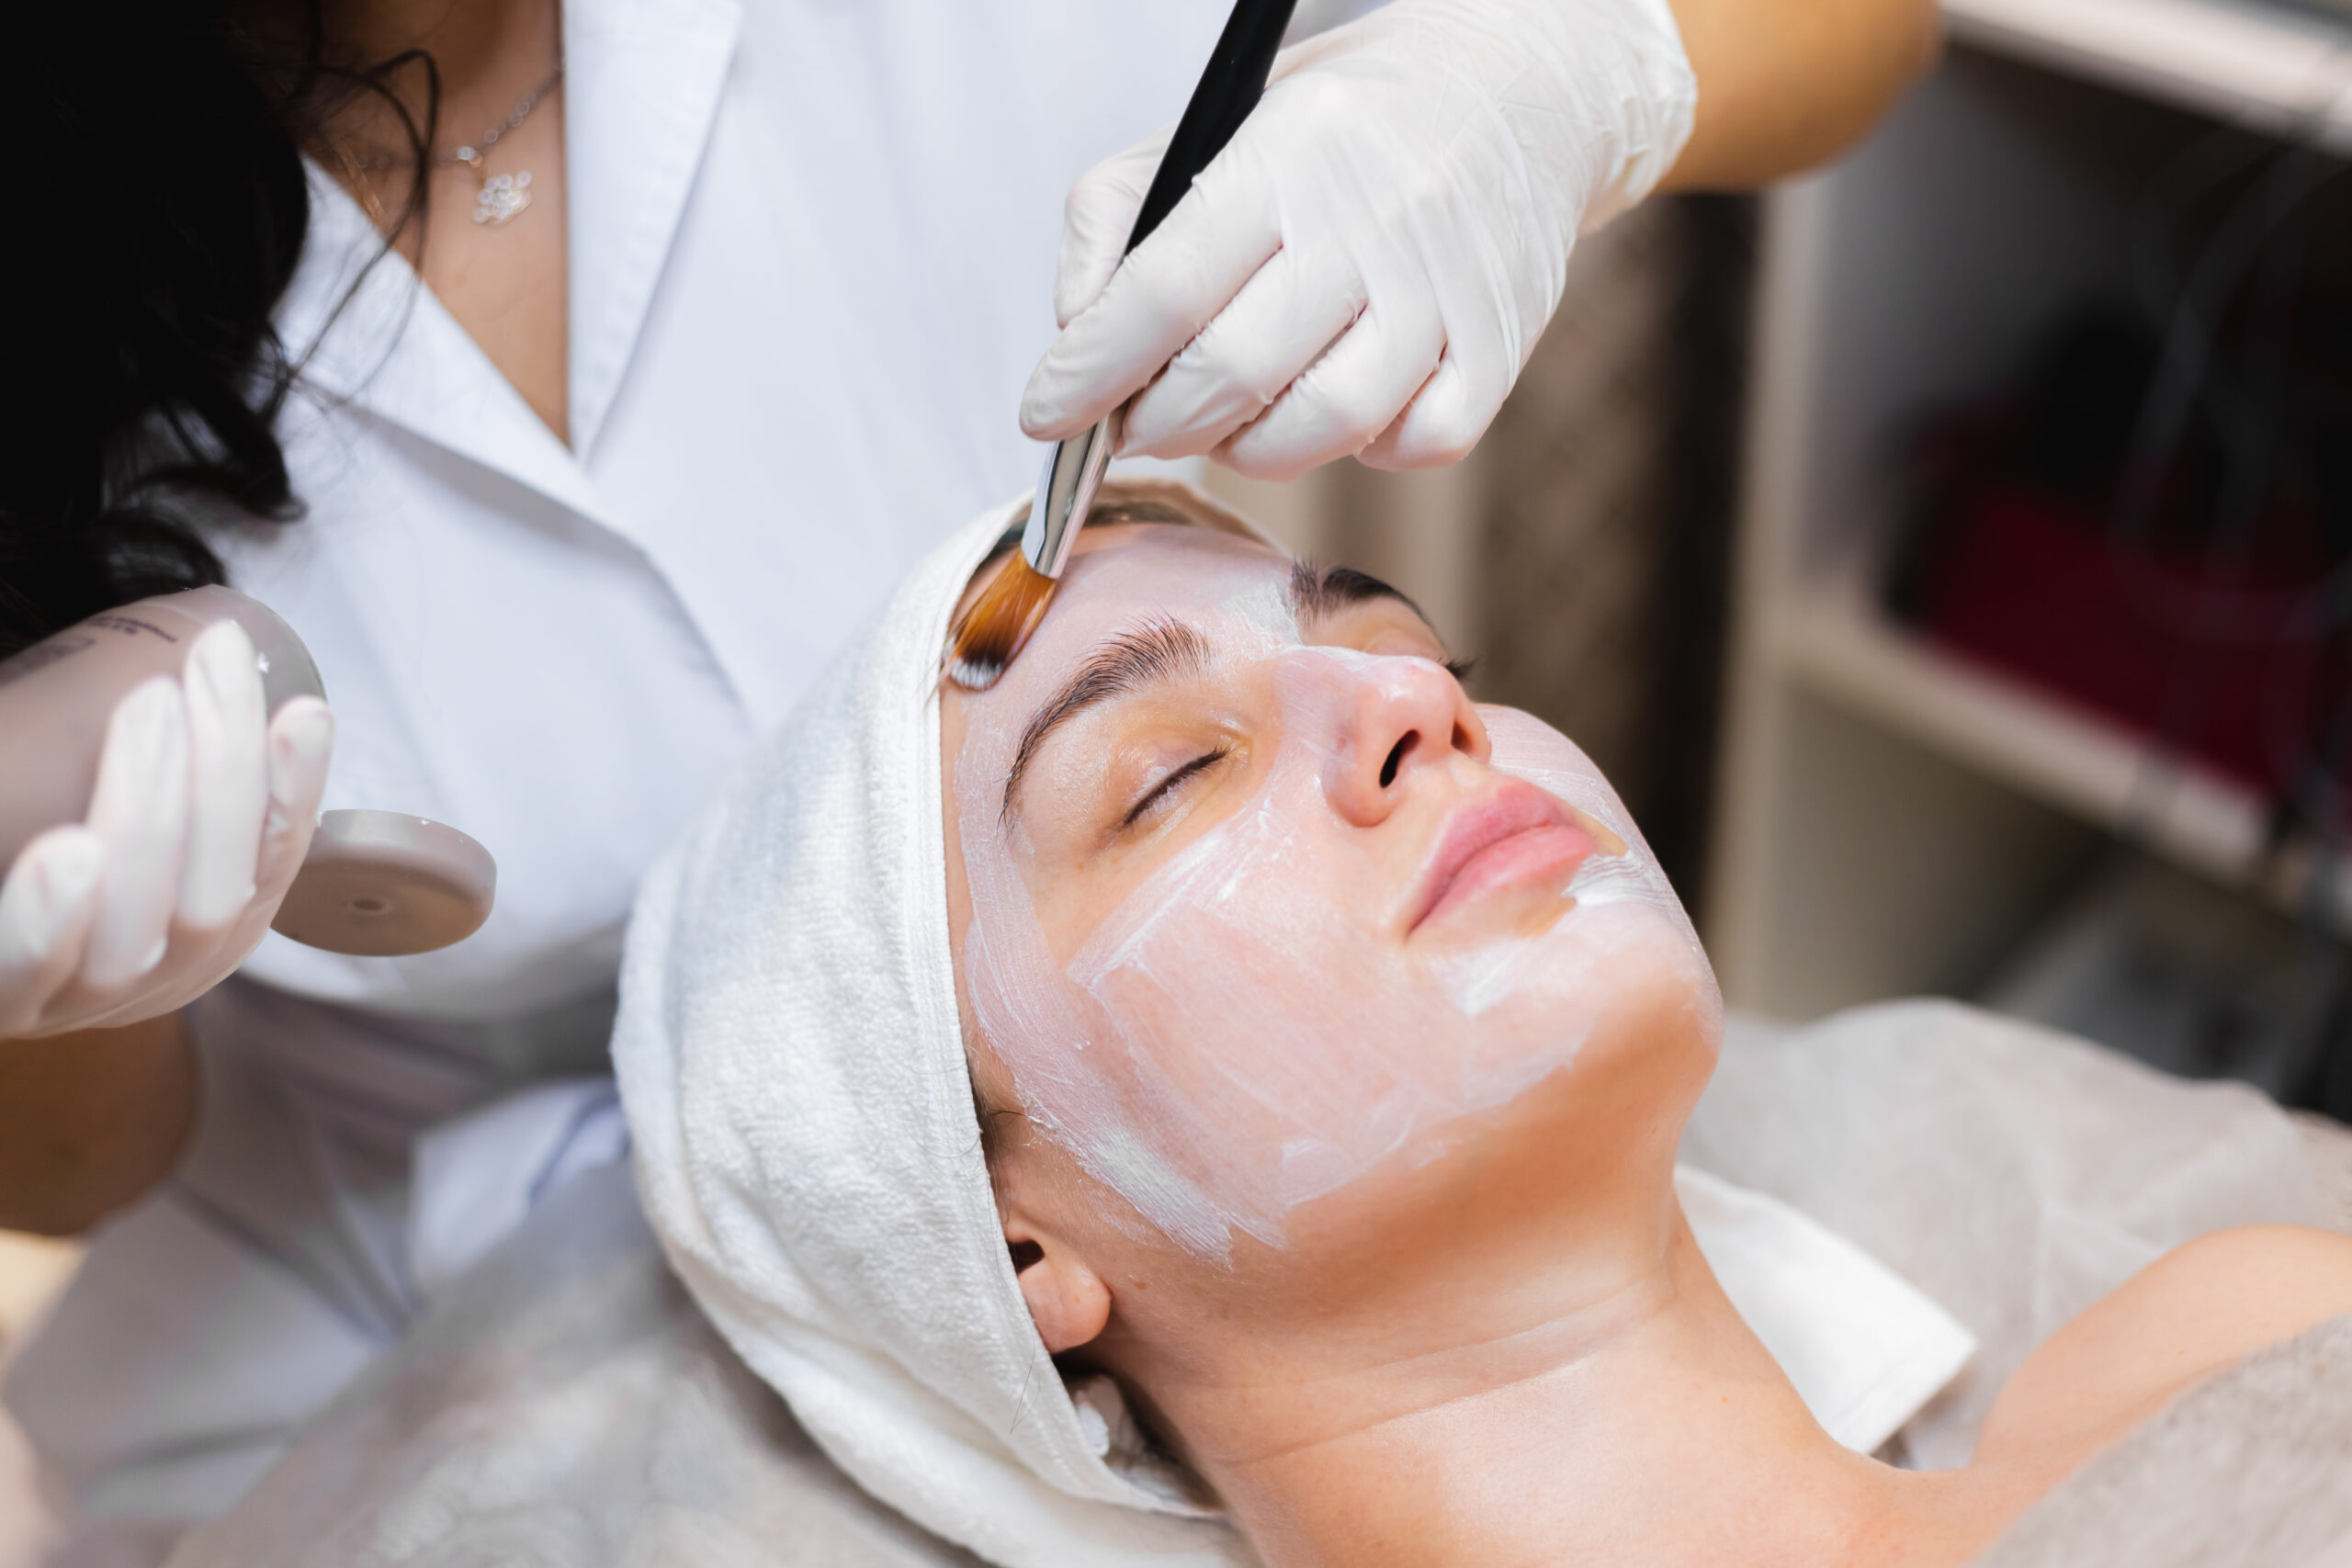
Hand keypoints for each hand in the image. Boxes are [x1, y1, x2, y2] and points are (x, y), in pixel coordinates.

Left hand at [0, 621, 333, 1038]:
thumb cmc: (33, 859)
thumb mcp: (120, 806)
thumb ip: (165, 768)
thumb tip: (218, 657)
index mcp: (200, 933)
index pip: (267, 866)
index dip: (294, 791)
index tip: (302, 710)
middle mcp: (153, 978)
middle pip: (215, 896)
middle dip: (224, 774)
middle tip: (206, 669)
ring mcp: (73, 1005)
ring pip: (137, 927)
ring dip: (153, 812)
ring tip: (151, 707)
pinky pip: (28, 976)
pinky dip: (54, 917)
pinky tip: (70, 853)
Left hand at [1020, 0, 1696, 479]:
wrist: (1519, 92)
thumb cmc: (1339, 127)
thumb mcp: (1212, 126)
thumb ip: (1114, 222)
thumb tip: (1075, 342)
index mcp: (1288, 155)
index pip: (1163, 293)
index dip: (1088, 373)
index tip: (1044, 416)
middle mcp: (1374, 221)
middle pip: (1233, 375)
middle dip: (1156, 424)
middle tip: (1136, 425)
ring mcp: (1448, 292)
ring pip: (1322, 428)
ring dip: (1248, 451)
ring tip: (1228, 420)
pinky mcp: (1501, 348)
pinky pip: (1414, 446)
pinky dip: (1361, 451)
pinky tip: (1335, 408)